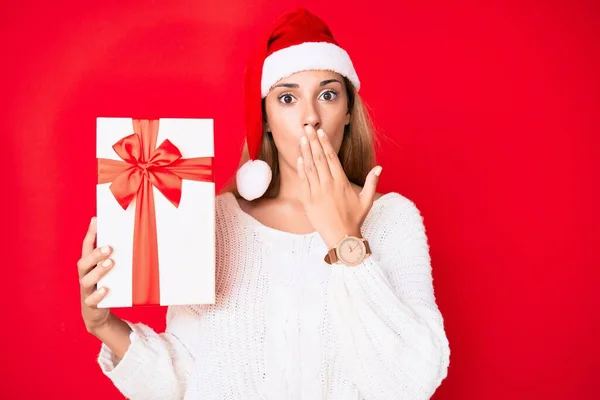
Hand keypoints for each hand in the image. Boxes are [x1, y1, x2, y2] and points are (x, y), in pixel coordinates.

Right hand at [77, 217, 113, 333]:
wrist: (98, 314)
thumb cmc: (108, 286)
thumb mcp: (112, 270)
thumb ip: (117, 256)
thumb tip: (134, 237)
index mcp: (89, 265)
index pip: (86, 247)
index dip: (90, 234)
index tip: (96, 220)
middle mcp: (85, 276)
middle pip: (83, 263)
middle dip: (95, 254)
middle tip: (109, 248)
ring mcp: (86, 291)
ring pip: (86, 280)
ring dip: (98, 271)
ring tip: (111, 263)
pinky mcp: (90, 305)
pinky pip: (92, 300)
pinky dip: (98, 294)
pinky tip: (106, 289)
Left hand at [296, 125, 382, 248]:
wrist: (341, 238)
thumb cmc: (355, 219)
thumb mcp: (366, 200)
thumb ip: (371, 182)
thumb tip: (379, 167)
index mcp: (341, 182)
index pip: (331, 158)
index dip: (325, 143)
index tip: (320, 132)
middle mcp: (328, 185)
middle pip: (319, 158)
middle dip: (313, 142)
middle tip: (307, 128)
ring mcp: (317, 193)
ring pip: (310, 168)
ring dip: (305, 152)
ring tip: (302, 139)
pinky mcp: (308, 201)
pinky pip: (303, 181)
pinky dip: (301, 169)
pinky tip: (299, 158)